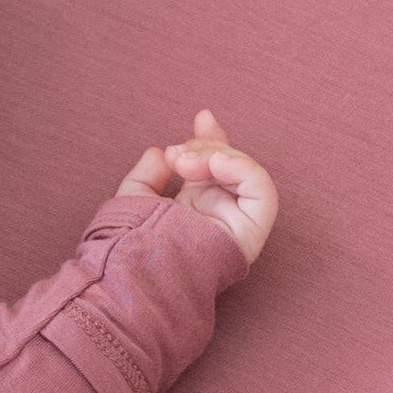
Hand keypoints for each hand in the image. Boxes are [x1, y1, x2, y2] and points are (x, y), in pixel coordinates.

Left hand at [119, 108, 277, 266]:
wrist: (137, 275)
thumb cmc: (130, 245)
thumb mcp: (133, 200)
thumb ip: (147, 175)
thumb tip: (159, 153)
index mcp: (194, 207)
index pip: (212, 166)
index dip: (211, 139)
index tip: (202, 117)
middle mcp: (218, 212)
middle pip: (232, 165)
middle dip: (209, 145)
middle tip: (178, 152)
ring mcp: (236, 220)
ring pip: (247, 172)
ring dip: (219, 155)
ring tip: (186, 162)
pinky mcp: (251, 230)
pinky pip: (262, 190)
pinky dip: (242, 167)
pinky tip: (215, 163)